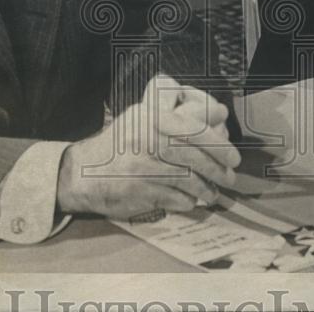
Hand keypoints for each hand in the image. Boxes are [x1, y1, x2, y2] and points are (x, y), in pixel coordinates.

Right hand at [56, 74, 240, 218]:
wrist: (81, 173)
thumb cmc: (119, 144)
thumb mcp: (140, 116)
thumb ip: (172, 113)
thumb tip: (215, 116)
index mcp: (150, 116)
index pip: (192, 122)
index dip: (215, 129)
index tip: (228, 136)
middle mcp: (148, 138)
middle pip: (196, 152)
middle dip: (220, 163)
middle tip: (232, 170)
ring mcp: (144, 167)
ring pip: (190, 178)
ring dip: (209, 187)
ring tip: (216, 190)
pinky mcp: (142, 192)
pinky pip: (177, 198)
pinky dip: (190, 201)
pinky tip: (193, 200)